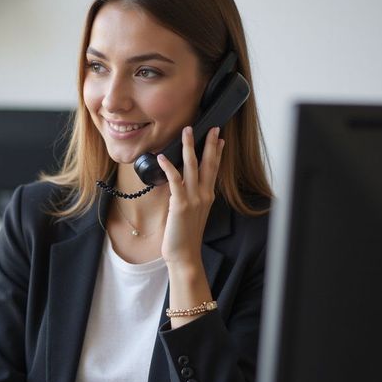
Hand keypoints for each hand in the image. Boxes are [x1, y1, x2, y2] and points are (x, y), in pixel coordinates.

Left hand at [157, 126, 224, 267]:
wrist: (185, 255)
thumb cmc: (185, 236)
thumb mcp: (191, 213)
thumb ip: (189, 198)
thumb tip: (181, 185)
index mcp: (207, 196)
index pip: (214, 169)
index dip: (217, 153)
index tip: (219, 138)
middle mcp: (204, 195)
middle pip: (208, 164)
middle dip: (209, 143)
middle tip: (211, 126)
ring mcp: (193, 199)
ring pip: (193, 167)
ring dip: (189, 147)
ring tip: (187, 131)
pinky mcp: (181, 205)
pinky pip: (175, 181)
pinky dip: (169, 167)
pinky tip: (162, 156)